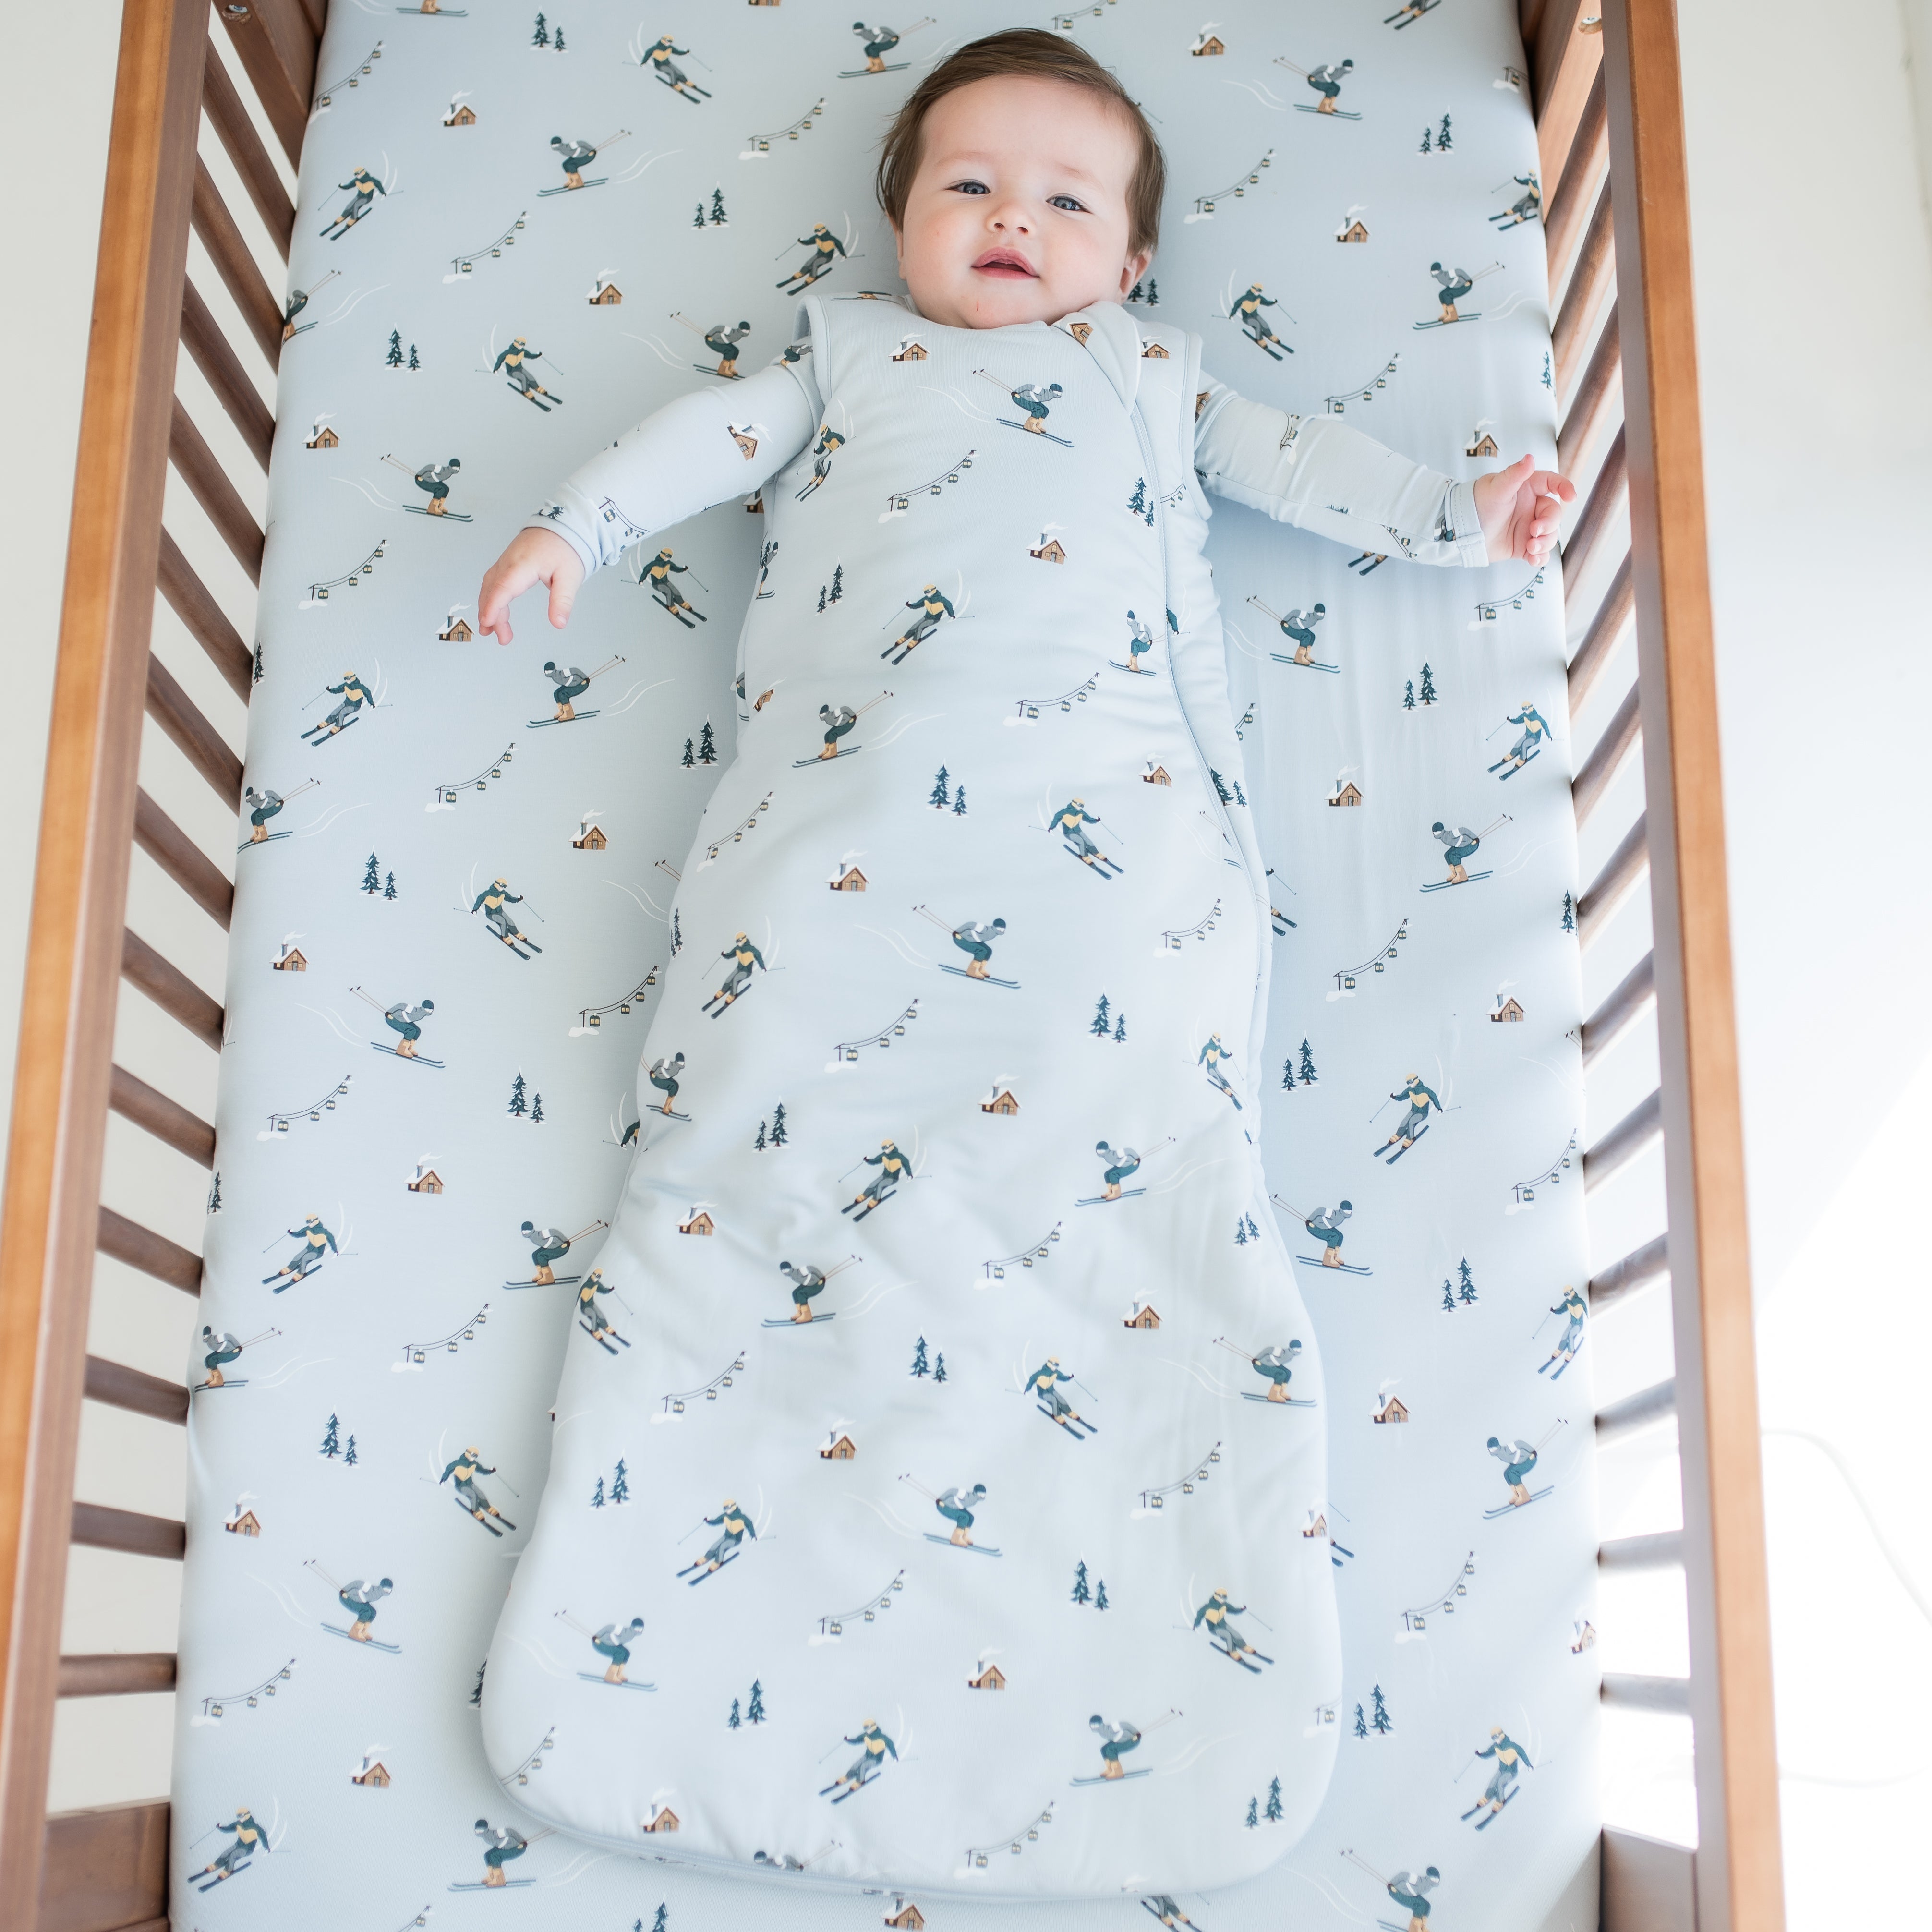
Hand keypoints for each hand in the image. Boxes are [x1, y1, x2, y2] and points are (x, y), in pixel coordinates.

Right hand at [477, 527, 585, 644]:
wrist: (563, 525)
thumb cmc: (566, 548)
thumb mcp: (570, 577)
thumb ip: (562, 601)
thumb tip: (558, 623)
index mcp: (523, 564)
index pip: (503, 588)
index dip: (492, 607)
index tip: (488, 623)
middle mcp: (509, 561)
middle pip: (492, 590)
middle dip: (491, 615)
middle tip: (501, 638)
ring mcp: (506, 561)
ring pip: (489, 586)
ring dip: (488, 607)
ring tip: (491, 629)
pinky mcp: (507, 562)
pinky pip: (493, 581)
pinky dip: (491, 597)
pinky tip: (495, 611)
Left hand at [1472, 453, 1574, 564]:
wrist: (1462, 531)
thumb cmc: (1477, 504)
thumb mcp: (1496, 488)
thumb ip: (1515, 474)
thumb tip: (1529, 458)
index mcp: (1528, 488)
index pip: (1553, 484)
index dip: (1565, 488)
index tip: (1571, 497)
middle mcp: (1531, 507)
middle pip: (1554, 514)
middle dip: (1549, 525)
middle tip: (1534, 531)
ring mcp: (1528, 527)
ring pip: (1550, 535)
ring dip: (1545, 543)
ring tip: (1530, 547)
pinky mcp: (1522, 545)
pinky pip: (1539, 553)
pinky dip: (1539, 558)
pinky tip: (1533, 560)